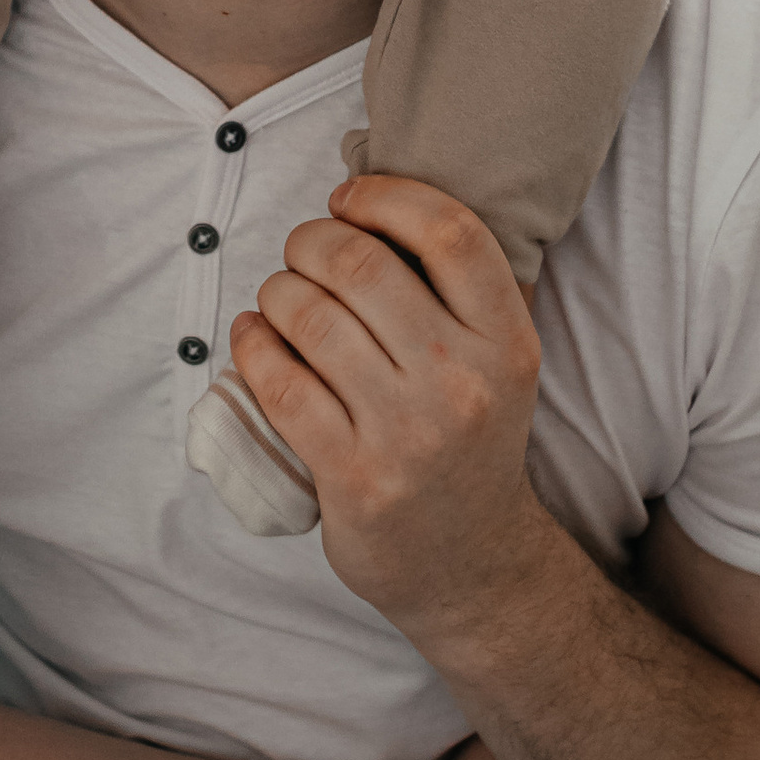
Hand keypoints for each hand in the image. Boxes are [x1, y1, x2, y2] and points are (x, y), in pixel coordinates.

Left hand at [228, 176, 547, 650]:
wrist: (473, 564)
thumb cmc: (468, 440)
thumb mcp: (496, 363)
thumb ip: (454, 290)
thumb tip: (367, 202)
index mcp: (507, 341)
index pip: (450, 231)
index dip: (385, 196)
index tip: (348, 200)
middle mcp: (463, 382)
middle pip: (362, 263)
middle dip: (311, 241)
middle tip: (302, 253)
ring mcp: (408, 433)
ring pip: (310, 316)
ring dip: (276, 292)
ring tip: (278, 300)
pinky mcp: (354, 476)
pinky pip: (281, 383)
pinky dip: (252, 345)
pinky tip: (253, 338)